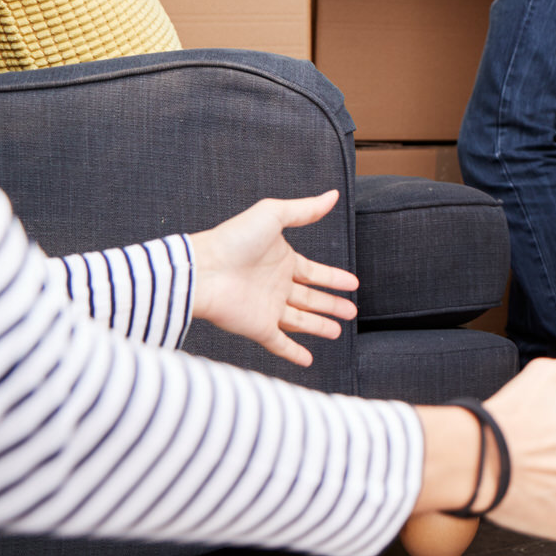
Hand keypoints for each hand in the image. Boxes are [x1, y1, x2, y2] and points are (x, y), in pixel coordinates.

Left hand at [189, 191, 357, 367]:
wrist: (202, 270)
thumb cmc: (233, 239)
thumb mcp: (273, 215)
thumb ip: (305, 209)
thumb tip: (332, 195)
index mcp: (281, 261)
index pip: (314, 273)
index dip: (334, 278)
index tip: (353, 283)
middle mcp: (276, 286)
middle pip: (311, 299)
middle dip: (332, 305)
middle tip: (352, 312)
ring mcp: (267, 308)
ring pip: (301, 321)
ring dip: (320, 326)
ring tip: (338, 332)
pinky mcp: (258, 327)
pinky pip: (280, 343)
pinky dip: (294, 353)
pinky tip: (308, 360)